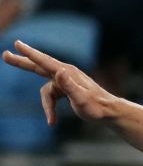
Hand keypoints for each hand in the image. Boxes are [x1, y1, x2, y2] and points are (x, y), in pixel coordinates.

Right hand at [2, 41, 116, 124]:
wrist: (109, 112)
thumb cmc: (96, 107)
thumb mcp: (81, 99)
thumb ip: (70, 86)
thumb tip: (59, 71)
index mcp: (67, 73)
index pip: (44, 62)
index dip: (30, 54)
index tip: (17, 44)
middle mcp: (65, 74)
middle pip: (39, 67)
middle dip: (22, 62)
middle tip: (5, 55)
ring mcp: (66, 81)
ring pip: (46, 90)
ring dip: (46, 106)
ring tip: (51, 121)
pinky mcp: (66, 89)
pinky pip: (52, 97)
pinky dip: (50, 108)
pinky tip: (52, 121)